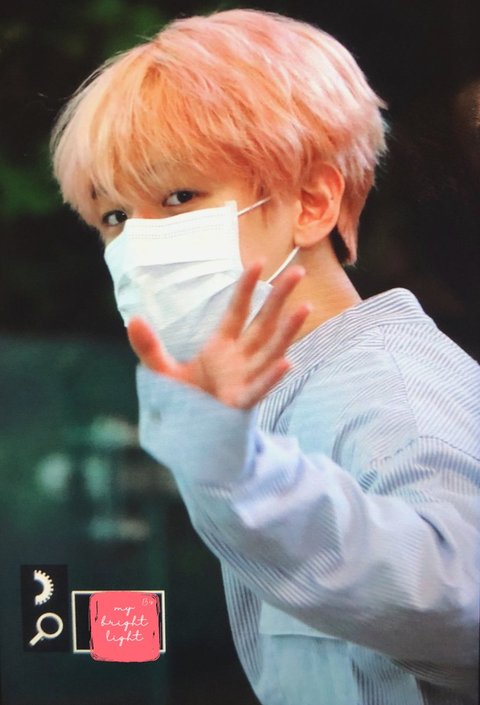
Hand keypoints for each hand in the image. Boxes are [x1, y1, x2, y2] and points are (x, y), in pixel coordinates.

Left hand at [127, 261, 311, 408]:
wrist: (187, 437)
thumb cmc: (183, 401)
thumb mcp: (161, 371)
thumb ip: (148, 346)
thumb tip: (132, 319)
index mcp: (221, 347)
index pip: (237, 310)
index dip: (247, 287)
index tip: (258, 262)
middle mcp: (239, 359)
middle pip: (263, 323)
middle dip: (280, 298)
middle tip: (298, 272)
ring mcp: (244, 379)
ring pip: (270, 350)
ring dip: (288, 330)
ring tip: (304, 307)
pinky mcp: (240, 404)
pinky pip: (259, 389)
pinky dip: (271, 378)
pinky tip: (286, 363)